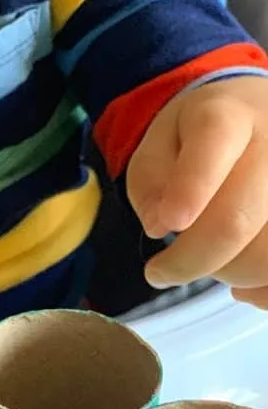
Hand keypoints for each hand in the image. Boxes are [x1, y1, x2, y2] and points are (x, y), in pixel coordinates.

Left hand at [126, 75, 267, 307]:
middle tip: (161, 270)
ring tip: (208, 260)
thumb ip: (151, 181)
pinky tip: (244, 287)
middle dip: (190, 260)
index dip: (191, 189)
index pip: (215, 143)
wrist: (257, 121)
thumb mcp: (158, 147)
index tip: (169, 224)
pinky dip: (262, 291)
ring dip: (229, 275)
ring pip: (265, 255)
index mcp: (229, 116)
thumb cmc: (197, 141)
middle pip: (236, 220)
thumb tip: (161, 224)